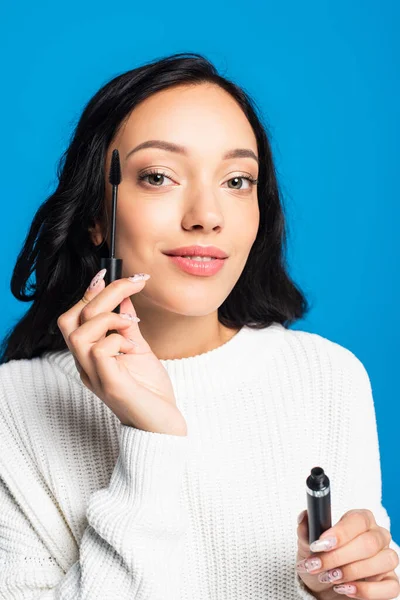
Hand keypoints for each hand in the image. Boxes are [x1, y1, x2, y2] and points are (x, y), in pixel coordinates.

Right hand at [57, 270, 186, 435]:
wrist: (164, 426)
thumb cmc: (151, 391)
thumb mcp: (138, 349)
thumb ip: (127, 325)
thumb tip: (124, 296)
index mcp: (89, 356)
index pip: (74, 317)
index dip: (90, 291)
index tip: (112, 273)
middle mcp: (85, 366)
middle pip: (71, 318)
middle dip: (102, 294)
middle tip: (133, 284)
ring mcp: (94, 376)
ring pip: (79, 332)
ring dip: (110, 317)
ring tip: (133, 323)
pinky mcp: (110, 385)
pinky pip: (100, 350)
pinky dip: (119, 338)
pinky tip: (135, 346)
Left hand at [296, 508, 398, 598]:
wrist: (322, 586)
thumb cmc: (319, 558)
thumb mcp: (307, 544)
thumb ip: (307, 529)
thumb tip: (304, 516)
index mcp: (360, 520)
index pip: (358, 520)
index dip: (341, 532)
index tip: (321, 544)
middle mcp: (377, 536)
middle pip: (369, 543)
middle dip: (339, 556)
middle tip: (318, 565)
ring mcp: (386, 559)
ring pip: (382, 561)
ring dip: (351, 572)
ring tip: (330, 577)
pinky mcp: (390, 582)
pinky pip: (390, 587)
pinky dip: (366, 590)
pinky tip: (346, 590)